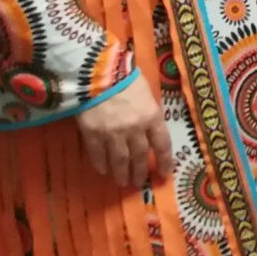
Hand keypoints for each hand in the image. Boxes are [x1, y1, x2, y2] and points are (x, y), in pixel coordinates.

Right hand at [79, 72, 168, 189]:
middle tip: (138, 183)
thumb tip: (151, 127)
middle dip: (140, 172)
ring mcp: (112, 134)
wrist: (96, 72)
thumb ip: (149, 112)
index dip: (164, 162)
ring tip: (122, 181)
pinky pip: (97, 154)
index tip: (164, 174)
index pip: (162, 145)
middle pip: (139, 156)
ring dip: (121, 173)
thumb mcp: (146, 93)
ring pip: (119, 160)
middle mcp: (134, 129)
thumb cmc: (125, 77)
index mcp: (152, 117)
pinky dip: (101, 164)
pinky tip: (103, 170)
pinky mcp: (92, 134)